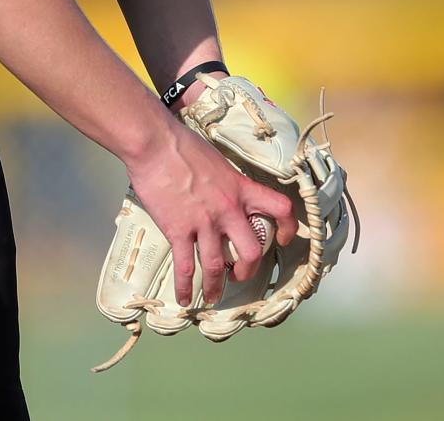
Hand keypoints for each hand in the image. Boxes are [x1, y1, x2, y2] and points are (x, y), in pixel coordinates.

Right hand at [124, 120, 295, 307]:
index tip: (282, 238)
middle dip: (247, 270)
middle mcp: (228, 210)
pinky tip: (183, 298)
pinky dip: (184, 287)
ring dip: (215, 286)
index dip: (287, 227)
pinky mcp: (179, 230)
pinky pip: (185, 267)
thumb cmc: (182, 145)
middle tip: (238, 274)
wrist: (155, 144)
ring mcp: (204, 223)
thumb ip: (226, 181)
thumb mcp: (217, 161)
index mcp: (240, 188)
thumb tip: (224, 191)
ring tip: (211, 296)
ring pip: (218, 266)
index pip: (280, 208)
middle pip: (251, 252)